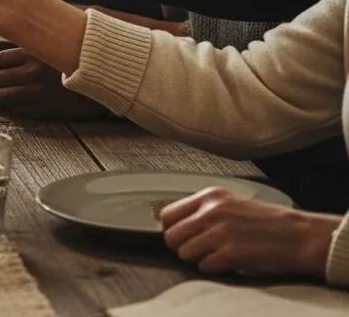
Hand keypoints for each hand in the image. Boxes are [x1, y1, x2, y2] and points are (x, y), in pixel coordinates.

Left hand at [0, 47, 106, 119]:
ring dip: (6, 96)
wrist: (106, 81)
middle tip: (6, 82)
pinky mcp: (45, 110)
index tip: (0, 68)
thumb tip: (15, 50)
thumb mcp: (55, 45)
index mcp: (34, 54)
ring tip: (13, 94)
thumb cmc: (81, 61)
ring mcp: (38, 93)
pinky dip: (19, 108)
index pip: (0, 60)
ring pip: (4, 97)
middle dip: (0, 81)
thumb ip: (34, 47)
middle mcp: (33, 73)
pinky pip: (20, 111)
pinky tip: (26, 103)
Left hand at [161, 187, 340, 276]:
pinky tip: (225, 263)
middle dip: (181, 247)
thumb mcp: (229, 203)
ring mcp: (220, 232)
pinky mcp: (230, 253)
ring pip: (184, 252)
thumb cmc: (265, 221)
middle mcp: (211, 211)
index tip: (181, 236)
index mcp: (209, 196)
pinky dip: (212, 268)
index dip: (172, 229)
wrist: (297, 235)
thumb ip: (204, 209)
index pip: (167, 214)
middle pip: (172, 236)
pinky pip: (204, 266)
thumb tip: (177, 224)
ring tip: (214, 256)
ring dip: (197, 259)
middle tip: (197, 250)